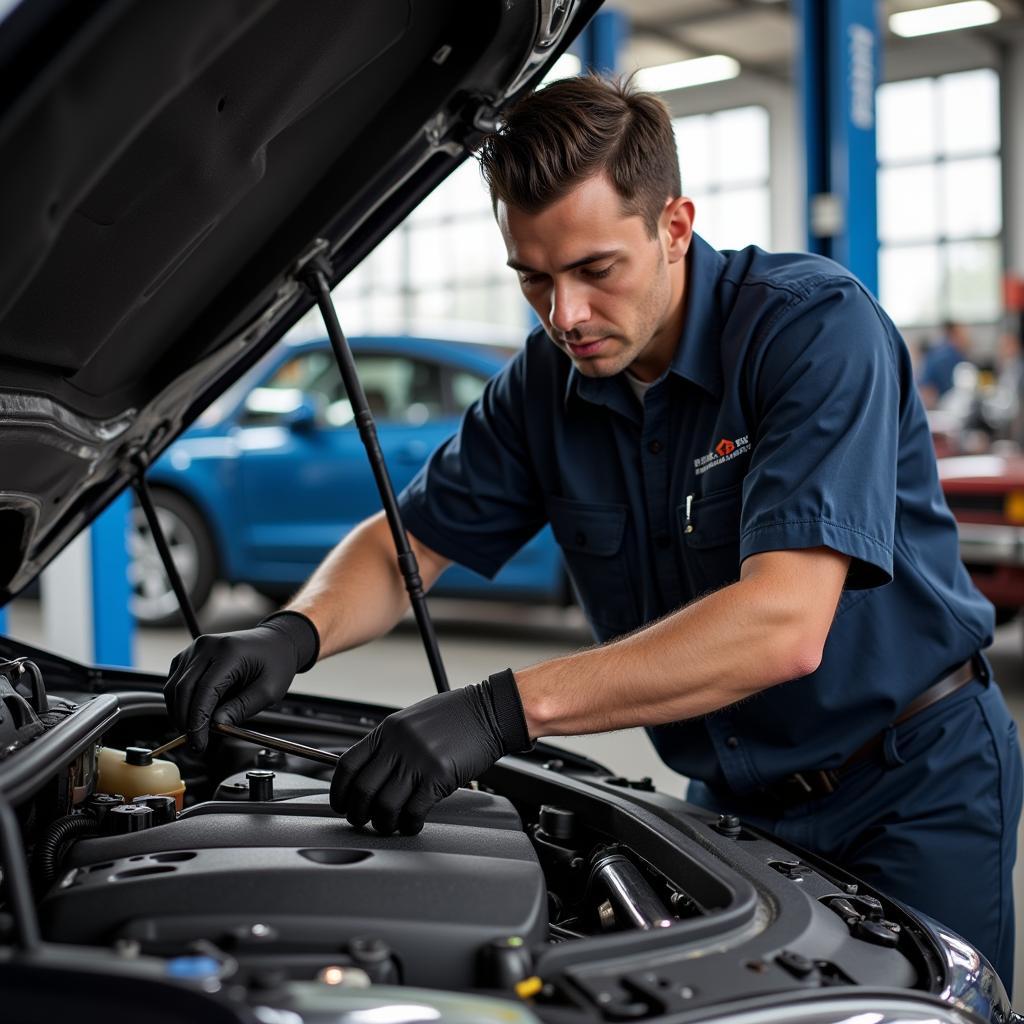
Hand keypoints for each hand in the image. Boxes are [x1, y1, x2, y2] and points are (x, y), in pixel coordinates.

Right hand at [163, 611, 318, 750]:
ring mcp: (196, 648)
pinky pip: (175, 681)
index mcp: (229, 652)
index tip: (199, 743)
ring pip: (174, 686)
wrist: (275, 642)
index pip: (204, 690)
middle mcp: (208, 646)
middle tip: (195, 743)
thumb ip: (242, 707)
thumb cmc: (276, 664)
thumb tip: (215, 724)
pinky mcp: (190, 654)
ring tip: (195, 730)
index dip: (197, 720)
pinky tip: (192, 714)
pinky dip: (179, 701)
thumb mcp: (269, 690)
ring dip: (179, 712)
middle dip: (185, 720)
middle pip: (183, 689)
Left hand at [330, 669, 530, 834]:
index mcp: (388, 730)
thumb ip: (390, 744)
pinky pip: (413, 811)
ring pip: (385, 806)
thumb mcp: (413, 721)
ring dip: (383, 823)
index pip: (347, 765)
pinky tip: (412, 823)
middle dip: (358, 814)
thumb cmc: (456, 716)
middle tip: (363, 821)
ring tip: (389, 825)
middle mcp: (398, 745)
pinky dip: (408, 824)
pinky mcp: (438, 776)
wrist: (490, 711)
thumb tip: (371, 772)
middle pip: (363, 790)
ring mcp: (418, 760)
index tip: (341, 803)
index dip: (339, 791)